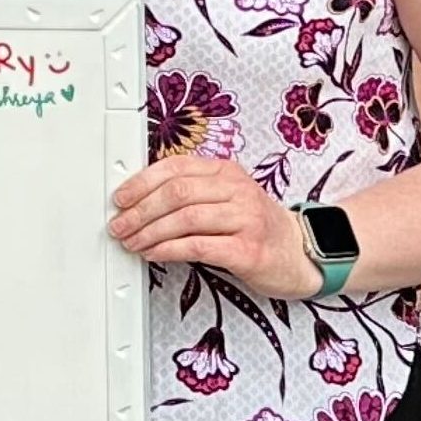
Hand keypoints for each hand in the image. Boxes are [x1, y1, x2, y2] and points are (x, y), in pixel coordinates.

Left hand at [109, 154, 318, 297]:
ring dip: (150, 232)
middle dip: (140, 210)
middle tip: (120, 225)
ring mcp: (246, 219)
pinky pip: (199, 246)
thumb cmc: (256, 226)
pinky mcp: (248, 250)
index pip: (175, 167)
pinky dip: (169, 250)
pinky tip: (155, 254)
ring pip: (185, 218)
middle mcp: (237, 190)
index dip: (141, 182)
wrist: (299, 253)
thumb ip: (191, 193)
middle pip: (176, 192)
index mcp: (227, 172)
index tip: (120, 198)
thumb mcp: (226, 197)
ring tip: (133, 242)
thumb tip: (140, 200)